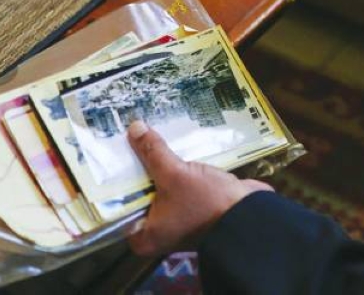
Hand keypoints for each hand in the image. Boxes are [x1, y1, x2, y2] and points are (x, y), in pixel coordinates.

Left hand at [126, 120, 272, 256]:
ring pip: (160, 187)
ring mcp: (177, 219)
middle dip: (140, 168)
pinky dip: (177, 170)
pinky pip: (178, 185)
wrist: (250, 214)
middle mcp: (157, 231)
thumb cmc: (207, 204)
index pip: (119, 205)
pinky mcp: (194, 207)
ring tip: (149, 139)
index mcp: (144, 235)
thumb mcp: (175, 174)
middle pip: (140, 193)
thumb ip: (153, 152)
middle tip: (131, 140)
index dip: (116, 178)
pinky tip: (175, 148)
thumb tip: (134, 129)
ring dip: (160, 166)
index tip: (113, 153)